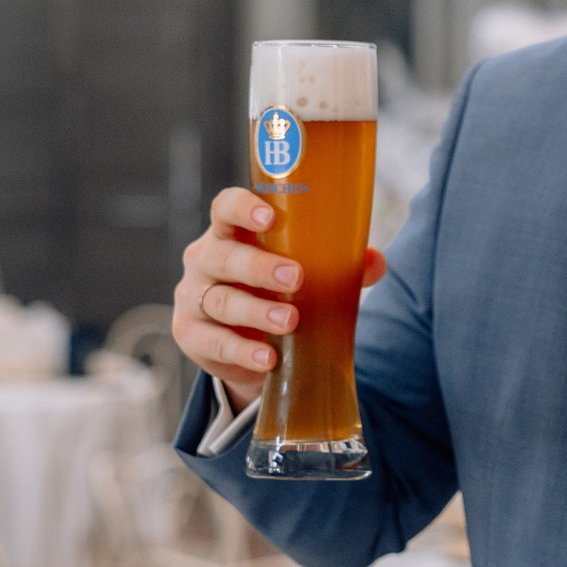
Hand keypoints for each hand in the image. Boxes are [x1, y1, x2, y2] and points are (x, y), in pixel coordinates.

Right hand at [172, 187, 386, 406]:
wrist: (247, 346)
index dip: (242, 208)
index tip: (269, 217)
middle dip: (259, 266)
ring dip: (257, 311)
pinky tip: (268, 357)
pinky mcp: (190, 335)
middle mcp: (205, 259)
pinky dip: (243, 351)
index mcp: (230, 233)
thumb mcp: (302, 275)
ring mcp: (192, 298)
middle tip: (296, 278)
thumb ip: (336, 266)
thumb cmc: (274, 293)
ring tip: (290, 322)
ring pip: (220, 300)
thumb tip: (375, 261)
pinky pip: (214, 342)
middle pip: (223, 255)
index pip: (224, 208)